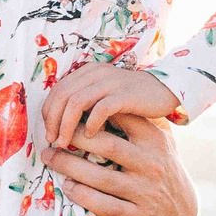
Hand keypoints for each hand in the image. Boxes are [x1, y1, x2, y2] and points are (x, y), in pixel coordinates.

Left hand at [41, 65, 180, 155]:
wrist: (166, 90)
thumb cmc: (132, 99)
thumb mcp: (104, 94)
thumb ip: (85, 102)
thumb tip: (59, 123)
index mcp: (88, 71)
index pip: (58, 90)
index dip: (48, 112)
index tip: (48, 132)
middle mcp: (97, 73)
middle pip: (62, 95)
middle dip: (53, 120)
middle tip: (52, 141)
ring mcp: (110, 82)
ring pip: (76, 102)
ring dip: (67, 125)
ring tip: (65, 143)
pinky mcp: (125, 94)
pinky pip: (100, 108)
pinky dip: (91, 123)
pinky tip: (91, 136)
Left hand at [45, 112, 198, 215]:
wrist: (181, 215)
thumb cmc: (161, 171)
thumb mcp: (160, 143)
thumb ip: (140, 121)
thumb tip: (109, 95)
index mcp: (155, 141)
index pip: (123, 118)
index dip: (93, 112)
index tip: (70, 111)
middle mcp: (151, 164)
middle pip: (106, 145)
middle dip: (74, 138)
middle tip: (52, 136)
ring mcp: (145, 191)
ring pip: (101, 177)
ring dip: (70, 167)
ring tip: (50, 158)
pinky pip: (104, 204)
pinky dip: (82, 195)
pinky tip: (67, 187)